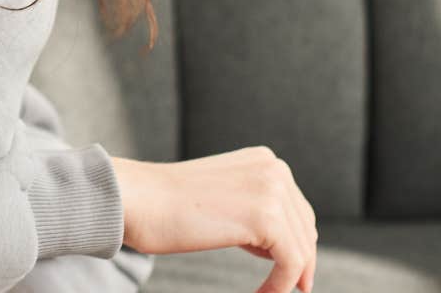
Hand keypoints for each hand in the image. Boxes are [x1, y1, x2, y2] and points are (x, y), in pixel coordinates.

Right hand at [112, 148, 317, 292]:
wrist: (135, 199)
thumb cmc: (163, 204)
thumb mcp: (220, 196)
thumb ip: (250, 209)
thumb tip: (275, 245)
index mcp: (264, 160)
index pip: (297, 209)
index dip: (297, 244)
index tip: (291, 274)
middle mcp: (274, 168)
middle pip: (305, 229)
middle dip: (299, 262)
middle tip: (286, 289)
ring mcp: (272, 191)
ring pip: (301, 249)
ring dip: (288, 279)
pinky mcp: (267, 218)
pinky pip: (291, 264)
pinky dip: (280, 287)